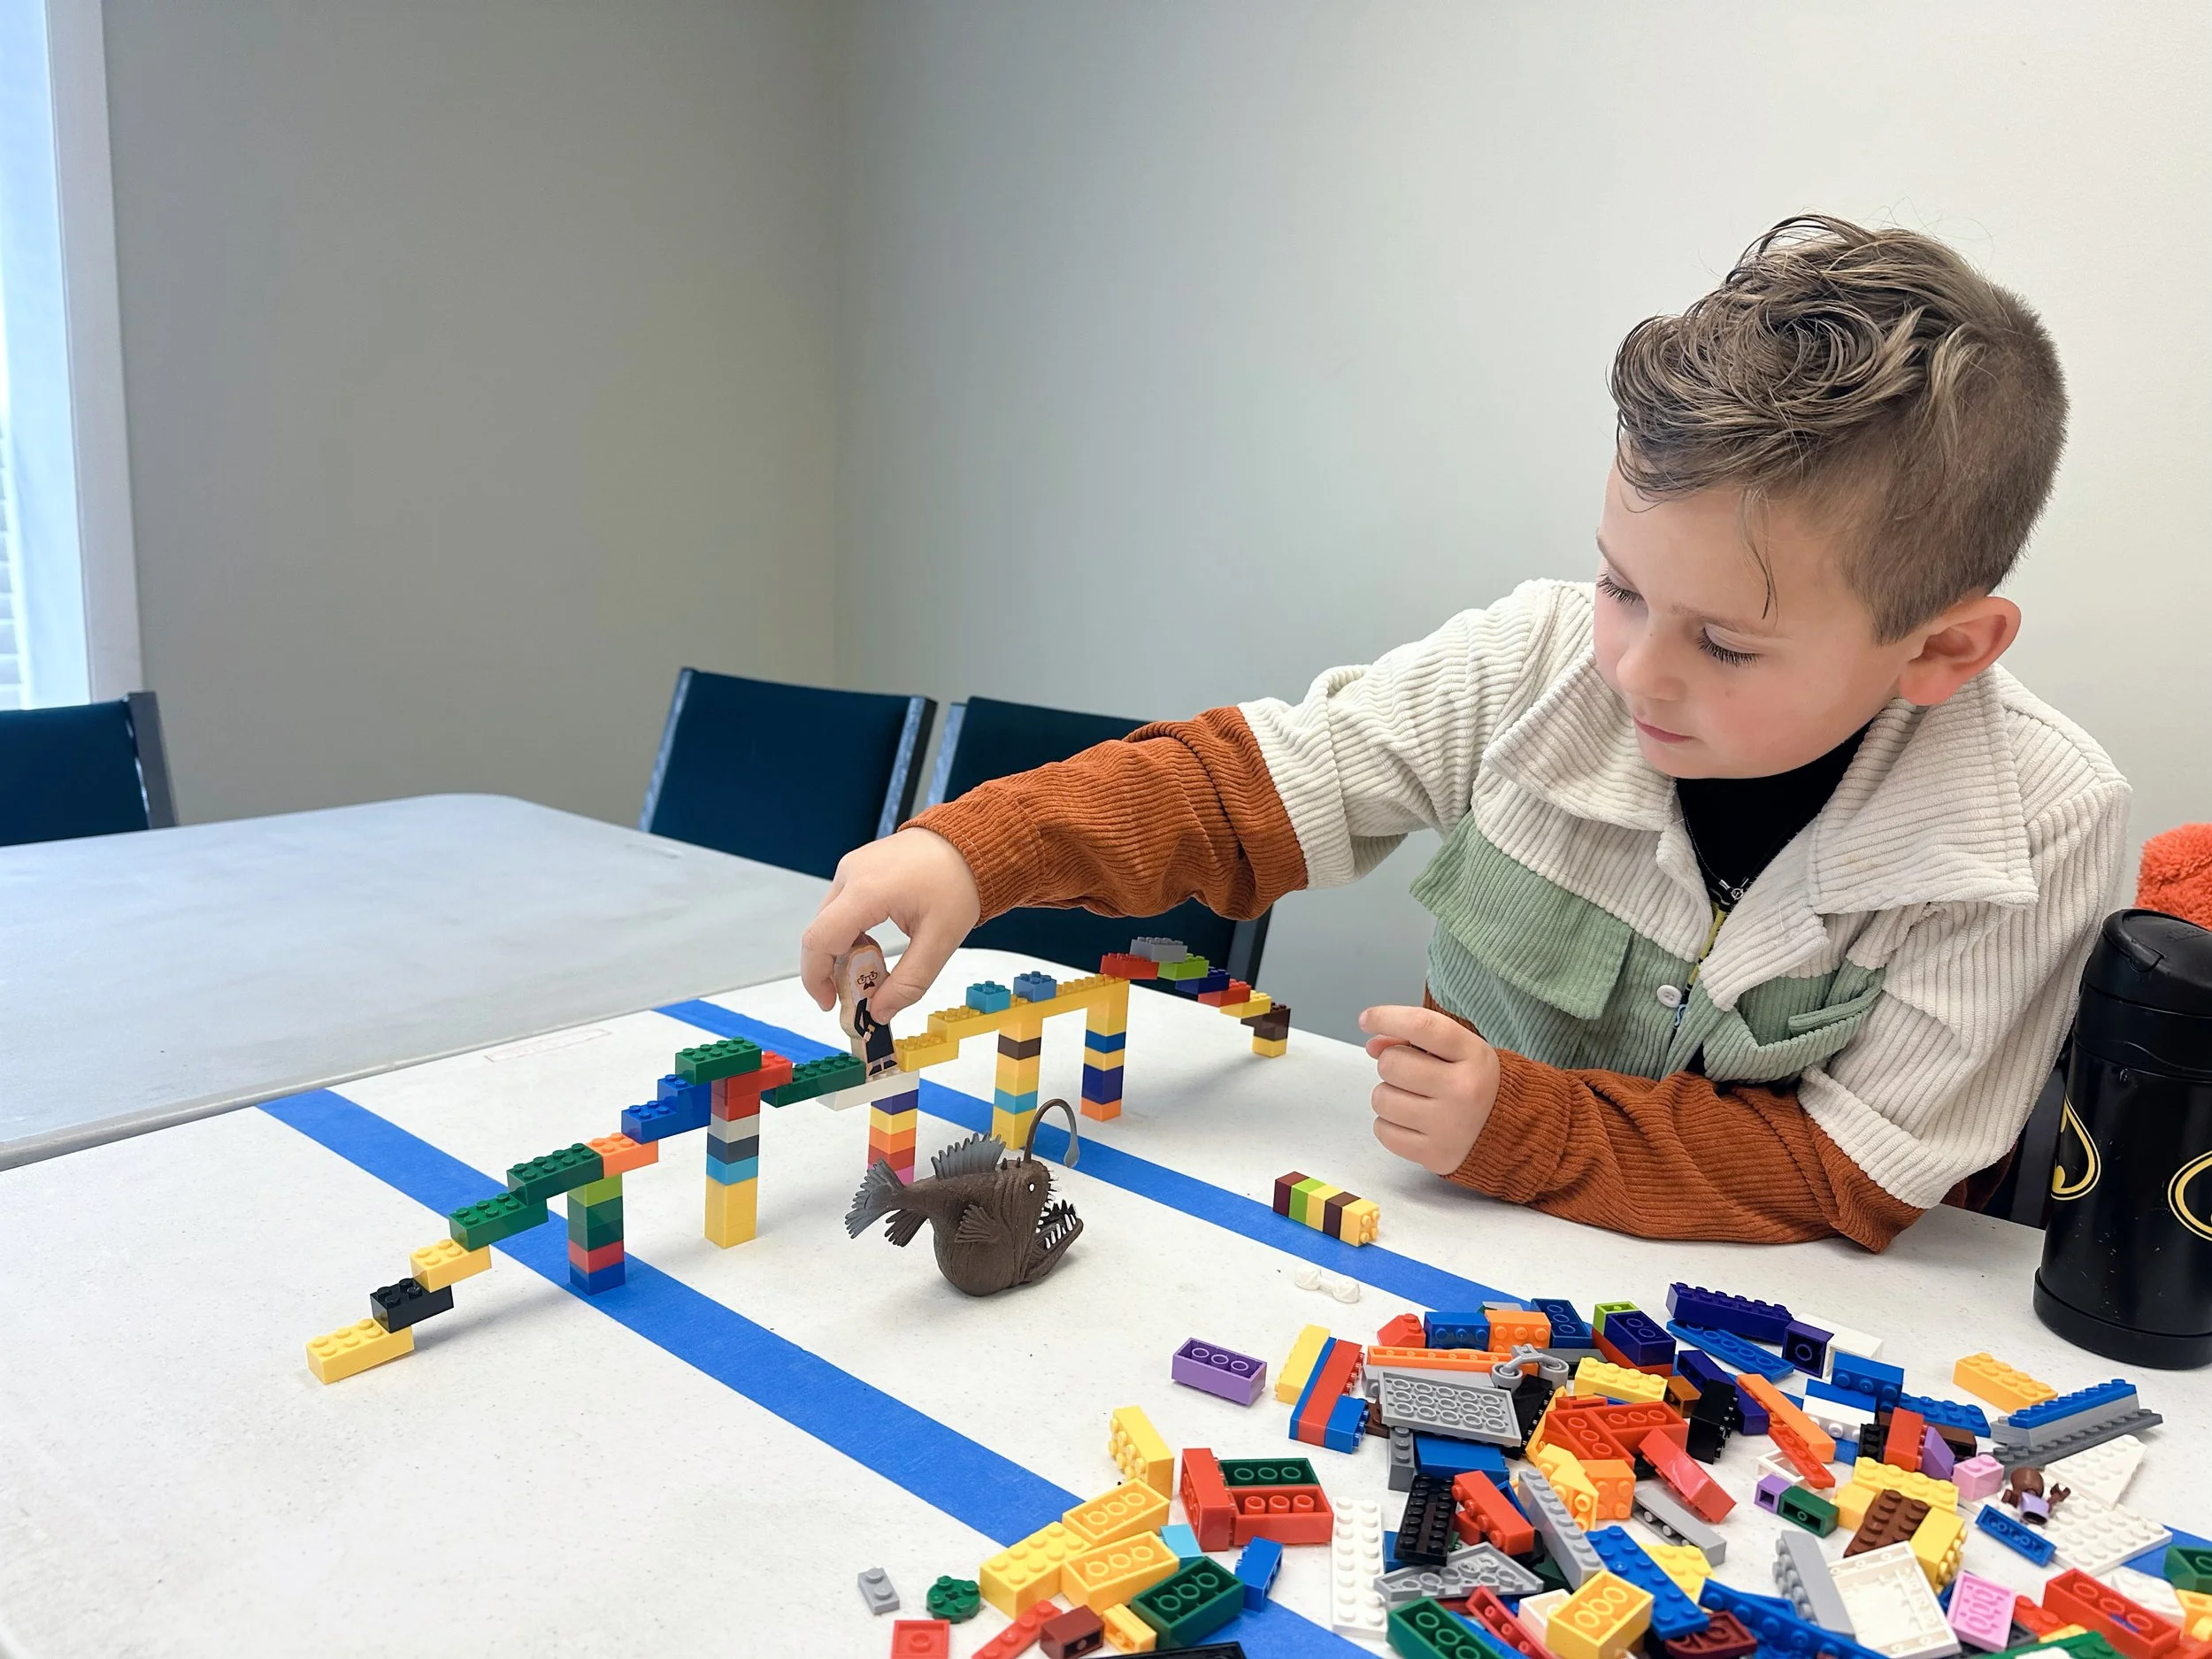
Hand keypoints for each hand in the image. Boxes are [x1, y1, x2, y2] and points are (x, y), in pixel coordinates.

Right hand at [800, 828, 981, 1019]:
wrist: (971, 843)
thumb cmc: (959, 882)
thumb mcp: (940, 941)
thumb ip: (908, 983)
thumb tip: (879, 1013)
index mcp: (866, 891)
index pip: (818, 940)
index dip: (816, 978)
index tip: (831, 1003)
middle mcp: (850, 875)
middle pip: (819, 933)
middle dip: (831, 970)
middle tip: (855, 995)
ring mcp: (852, 868)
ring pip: (829, 921)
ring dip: (843, 952)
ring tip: (873, 969)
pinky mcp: (858, 868)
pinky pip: (840, 907)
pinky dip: (850, 933)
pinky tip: (874, 944)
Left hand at [1359, 1004, 1499, 1175]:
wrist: (1512, 1132)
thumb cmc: (1472, 1082)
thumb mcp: (1457, 1051)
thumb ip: (1414, 1039)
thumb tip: (1372, 1046)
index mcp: (1473, 1055)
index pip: (1422, 1026)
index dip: (1386, 1017)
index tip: (1367, 1020)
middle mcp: (1464, 1089)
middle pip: (1391, 1064)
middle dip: (1392, 1064)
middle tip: (1411, 1074)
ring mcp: (1449, 1126)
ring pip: (1381, 1098)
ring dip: (1388, 1096)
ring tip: (1414, 1099)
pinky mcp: (1435, 1155)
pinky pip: (1382, 1131)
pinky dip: (1389, 1125)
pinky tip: (1412, 1121)